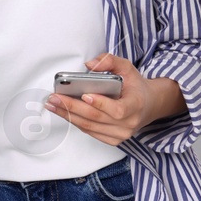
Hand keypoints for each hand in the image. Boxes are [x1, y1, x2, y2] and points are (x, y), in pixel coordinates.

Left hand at [46, 53, 177, 146]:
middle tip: (54, 98)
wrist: (149, 105)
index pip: (117, 110)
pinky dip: (75, 121)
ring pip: (89, 126)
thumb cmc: (135, 86)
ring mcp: (121, 134)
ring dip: (67, 115)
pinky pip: (89, 132)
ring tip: (52, 104)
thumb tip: (90, 64)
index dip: (100, 104)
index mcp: (135, 106)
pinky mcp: (113, 140)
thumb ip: (110, 61)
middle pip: (95, 118)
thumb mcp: (127, 68)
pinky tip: (63, 112)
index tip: (84, 95)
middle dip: (71, 107)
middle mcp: (129, 123)